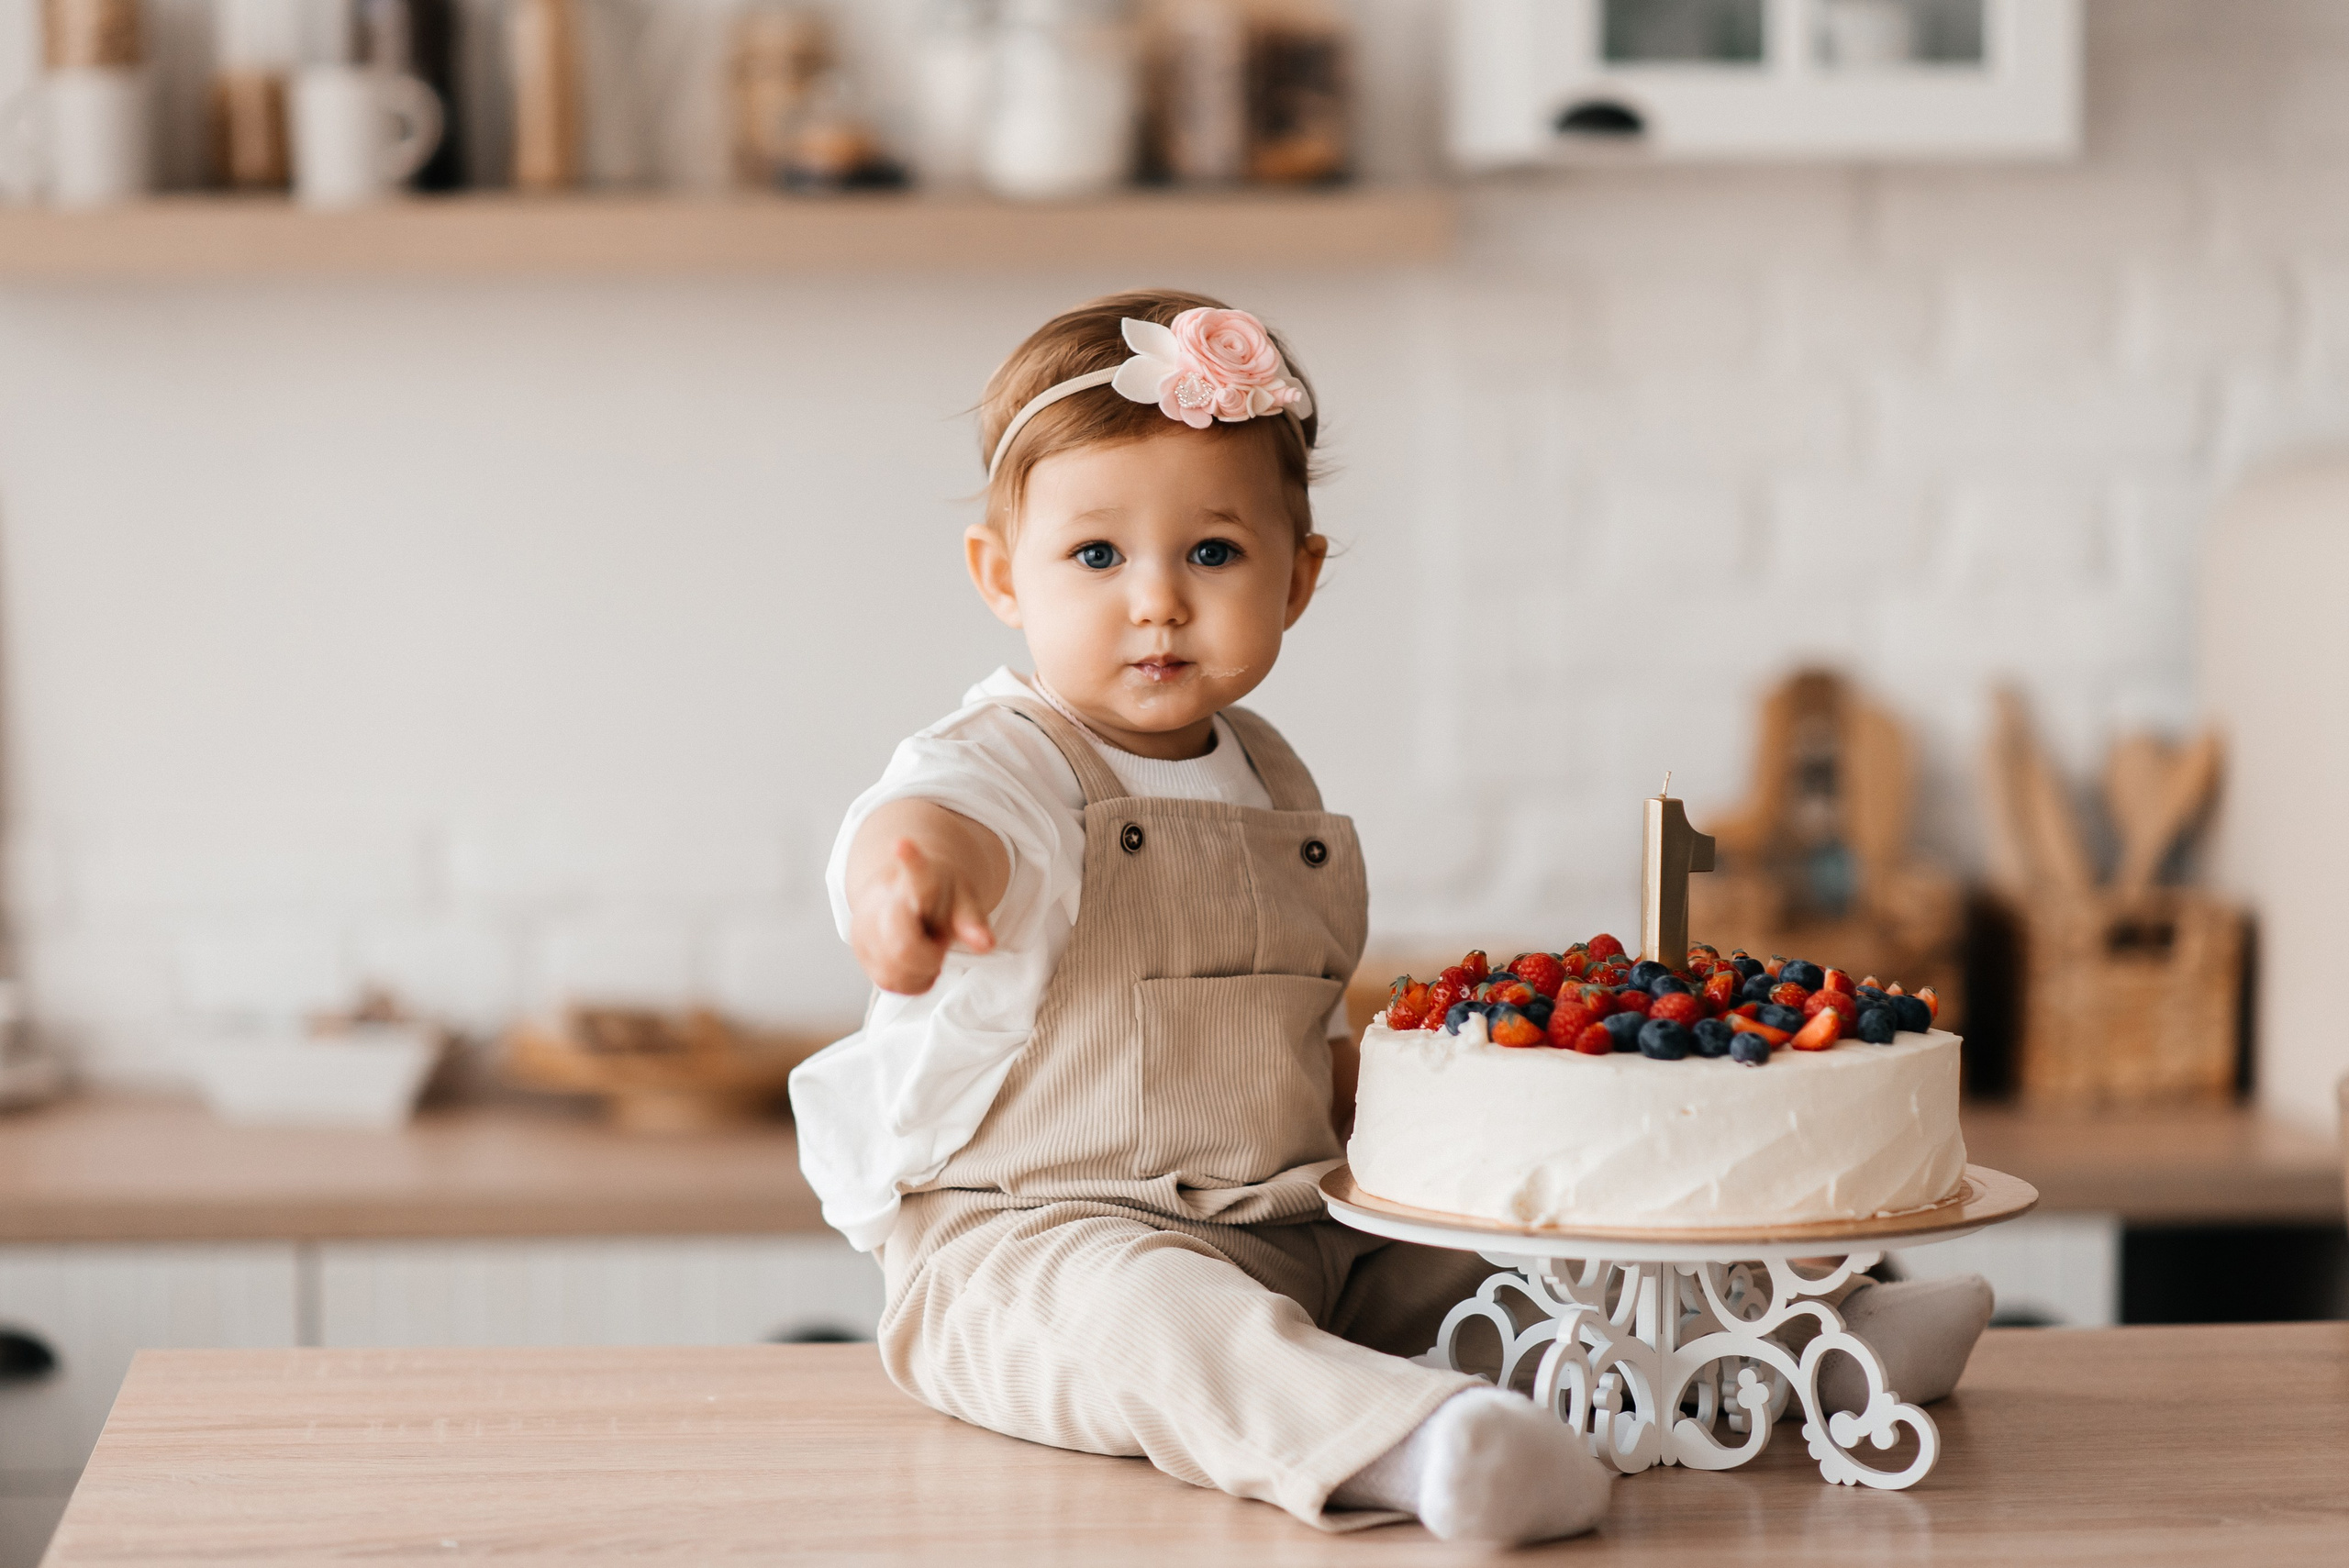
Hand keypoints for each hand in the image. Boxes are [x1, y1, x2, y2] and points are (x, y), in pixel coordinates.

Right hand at [852, 837, 996, 994]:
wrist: (900, 892)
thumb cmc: (939, 896)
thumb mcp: (962, 900)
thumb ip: (973, 922)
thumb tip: (987, 944)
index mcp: (913, 881)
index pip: (914, 873)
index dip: (910, 859)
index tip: (902, 843)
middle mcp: (880, 903)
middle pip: (904, 948)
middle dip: (930, 955)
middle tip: (938, 939)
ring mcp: (865, 930)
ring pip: (898, 974)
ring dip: (922, 968)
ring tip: (925, 943)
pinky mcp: (862, 955)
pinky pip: (894, 984)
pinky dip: (912, 978)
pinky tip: (915, 958)